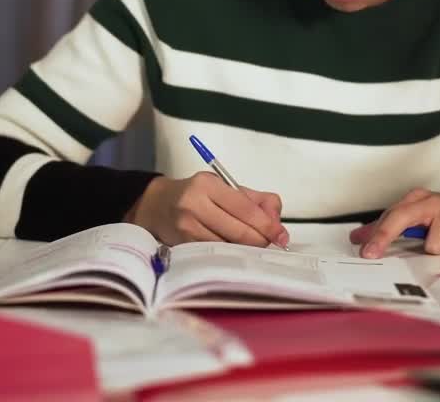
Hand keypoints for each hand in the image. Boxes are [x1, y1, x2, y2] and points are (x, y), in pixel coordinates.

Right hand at [125, 172, 289, 247]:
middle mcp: (195, 205)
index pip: (246, 209)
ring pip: (229, 247)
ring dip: (246, 250)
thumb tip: (277, 223)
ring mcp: (186, 227)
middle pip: (239, 232)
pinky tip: (235, 252)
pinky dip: (231, 255)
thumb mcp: (227, 188)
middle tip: (271, 243)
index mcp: (209, 185)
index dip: (268, 225)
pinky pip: (216, 255)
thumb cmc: (199, 195)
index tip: (282, 236)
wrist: (157, 205)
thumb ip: (257, 201)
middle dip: (261, 240)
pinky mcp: (182, 245)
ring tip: (252, 246)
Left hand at [349, 188, 439, 258]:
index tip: (361, 249)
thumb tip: (360, 238)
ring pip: (432, 243)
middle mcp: (431, 199)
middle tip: (371, 254)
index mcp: (416, 199)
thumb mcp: (422, 221)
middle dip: (384, 237)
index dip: (374, 233)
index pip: (390, 215)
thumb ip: (393, 229)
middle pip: (401, 217)